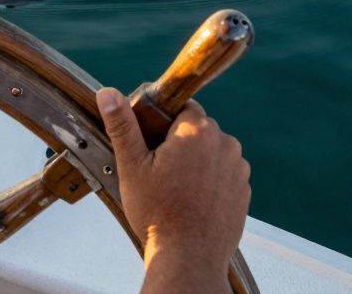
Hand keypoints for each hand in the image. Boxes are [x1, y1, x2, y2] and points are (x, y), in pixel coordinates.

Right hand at [97, 87, 249, 291]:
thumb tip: (108, 93)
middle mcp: (224, 144)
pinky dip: (211, 182)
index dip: (165, 123)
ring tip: (176, 189)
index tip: (152, 144)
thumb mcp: (131, 166)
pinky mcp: (243, 191)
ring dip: (197, 162)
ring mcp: (237, 169)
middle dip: (181, 143)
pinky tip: (192, 200)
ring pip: (212, 152)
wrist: (188, 258)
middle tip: (159, 170)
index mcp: (197, 131)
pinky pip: (224, 174)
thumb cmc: (157, 213)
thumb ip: (122, 125)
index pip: (183, 107)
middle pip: (199, 130)